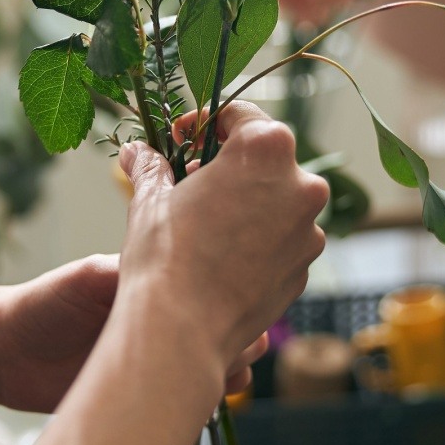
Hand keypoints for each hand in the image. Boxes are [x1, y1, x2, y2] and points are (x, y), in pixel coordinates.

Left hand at [0, 258, 269, 413]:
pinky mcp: (144, 396)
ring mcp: (157, 361)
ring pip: (212, 369)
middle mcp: (164, 322)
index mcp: (158, 286)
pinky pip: (185, 401)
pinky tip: (197, 407)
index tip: (236, 313)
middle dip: (239, 341)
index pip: (213, 289)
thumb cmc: (42, 304)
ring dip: (223, 375)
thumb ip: (129, 274)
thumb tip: (177, 268)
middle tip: (231, 352)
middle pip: (224, 331)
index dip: (232, 300)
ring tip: (219, 381)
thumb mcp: (88, 278)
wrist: (2, 353)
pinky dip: (199, 404)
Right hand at [116, 102, 328, 372]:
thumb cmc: (164, 255)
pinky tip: (223, 256)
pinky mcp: (304, 268)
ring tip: (207, 223)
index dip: (207, 122)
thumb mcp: (150, 199)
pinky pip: (283, 240)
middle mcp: (301, 184)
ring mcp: (308, 230)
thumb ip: (151, 166)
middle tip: (191, 180)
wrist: (182, 330)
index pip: (242, 114)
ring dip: (248, 202)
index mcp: (266, 149)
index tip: (182, 139)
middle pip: (267, 157)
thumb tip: (136, 152)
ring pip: (278, 201)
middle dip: (231, 164)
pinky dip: (258, 239)